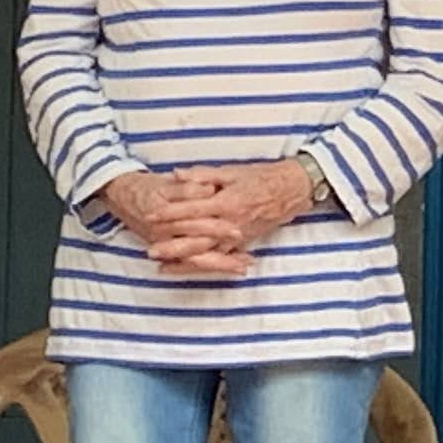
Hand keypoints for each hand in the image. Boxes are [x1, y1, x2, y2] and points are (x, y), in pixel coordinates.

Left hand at [125, 160, 313, 275]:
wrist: (291, 190)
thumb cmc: (261, 177)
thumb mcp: (231, 171)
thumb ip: (202, 175)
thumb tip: (176, 174)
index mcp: (226, 201)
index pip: (191, 209)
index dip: (169, 213)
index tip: (150, 216)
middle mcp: (231, 222)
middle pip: (196, 237)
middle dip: (172, 245)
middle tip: (150, 251)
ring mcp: (238, 236)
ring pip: (208, 252)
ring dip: (185, 261)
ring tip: (164, 267)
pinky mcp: (244, 242)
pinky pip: (222, 258)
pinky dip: (206, 266)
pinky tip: (190, 270)